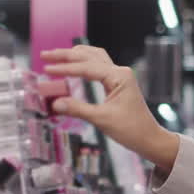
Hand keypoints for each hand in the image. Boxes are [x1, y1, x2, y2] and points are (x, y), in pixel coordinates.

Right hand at [40, 45, 179, 170]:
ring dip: (74, 55)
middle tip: (45, 55)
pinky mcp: (117, 83)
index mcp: (119, 77)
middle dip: (66, 55)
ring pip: (94, 58)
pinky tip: (72, 64)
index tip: (46, 69)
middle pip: (89, 56)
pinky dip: (83, 63)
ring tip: (55, 56)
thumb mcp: (101, 119)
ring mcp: (120, 77)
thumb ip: (77, 109)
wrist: (149, 138)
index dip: (65, 68)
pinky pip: (98, 67)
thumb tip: (55, 103)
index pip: (86, 68)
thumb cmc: (131, 130)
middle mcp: (120, 72)